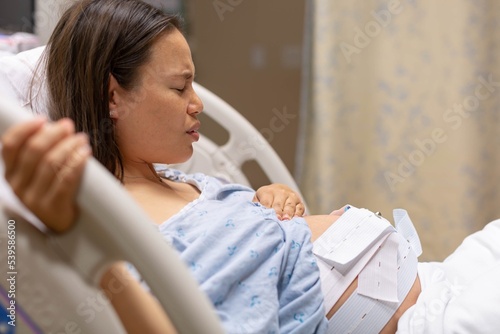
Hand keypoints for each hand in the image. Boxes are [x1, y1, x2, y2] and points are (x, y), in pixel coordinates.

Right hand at [1, 117, 90, 232]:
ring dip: (69, 146)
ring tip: (82, 138)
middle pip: (34, 151)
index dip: (26, 129)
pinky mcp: (53, 207)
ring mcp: (34, 198)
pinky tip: (86, 153)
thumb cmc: (53, 190)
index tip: (43, 119)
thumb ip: (38, 152)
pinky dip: (77, 162)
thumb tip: (54, 125)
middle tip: (69, 125)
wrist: (63, 224)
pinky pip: (66, 179)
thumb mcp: (37, 173)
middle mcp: (18, 186)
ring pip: (52, 163)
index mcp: (11, 174)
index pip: (10, 145)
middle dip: (53, 133)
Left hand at [253, 183, 304, 219]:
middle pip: (278, 204)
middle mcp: (280, 192)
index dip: (267, 209)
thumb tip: (253, 215)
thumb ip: (256, 206)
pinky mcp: (299, 202)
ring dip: (288, 213)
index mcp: (268, 192)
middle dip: (278, 212)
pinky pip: (299, 208)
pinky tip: (296, 219)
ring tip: (286, 220)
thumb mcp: (258, 199)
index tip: (267, 216)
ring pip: (289, 205)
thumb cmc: (266, 199)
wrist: (279, 190)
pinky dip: (298, 214)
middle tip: (277, 219)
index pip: (267, 201)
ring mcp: (291, 197)